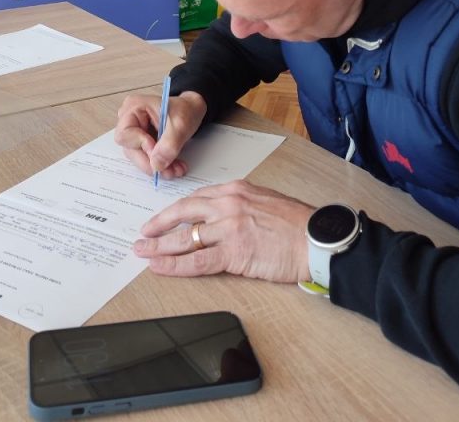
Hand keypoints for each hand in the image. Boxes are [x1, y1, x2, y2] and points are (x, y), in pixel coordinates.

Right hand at [115, 90, 206, 178]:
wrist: (191, 111)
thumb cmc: (185, 110)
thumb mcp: (181, 125)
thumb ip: (169, 145)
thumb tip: (156, 165)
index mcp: (134, 107)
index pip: (125, 134)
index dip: (140, 146)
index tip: (158, 153)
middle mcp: (130, 119)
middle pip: (130, 149)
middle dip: (151, 163)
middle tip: (170, 171)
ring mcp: (135, 132)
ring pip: (138, 157)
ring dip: (157, 167)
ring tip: (176, 169)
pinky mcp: (141, 142)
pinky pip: (145, 158)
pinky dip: (159, 165)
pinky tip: (173, 166)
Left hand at [134, 180, 314, 283]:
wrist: (316, 238)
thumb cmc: (297, 223)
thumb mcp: (265, 200)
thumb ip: (241, 204)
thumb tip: (223, 216)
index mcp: (235, 189)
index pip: (196, 199)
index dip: (175, 211)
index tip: (163, 219)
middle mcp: (228, 204)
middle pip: (183, 213)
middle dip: (159, 224)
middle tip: (144, 233)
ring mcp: (229, 228)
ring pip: (184, 238)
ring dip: (159, 247)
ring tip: (143, 252)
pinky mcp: (234, 253)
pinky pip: (197, 261)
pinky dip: (175, 265)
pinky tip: (161, 268)